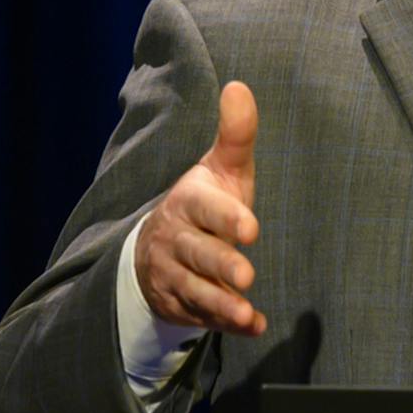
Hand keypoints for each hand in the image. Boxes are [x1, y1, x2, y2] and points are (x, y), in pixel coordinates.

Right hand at [134, 81, 266, 335]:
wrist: (158, 248)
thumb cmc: (205, 202)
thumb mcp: (220, 169)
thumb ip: (236, 135)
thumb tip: (240, 86)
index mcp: (189, 203)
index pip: (205, 210)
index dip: (225, 218)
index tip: (250, 227)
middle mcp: (177, 242)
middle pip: (199, 255)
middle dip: (221, 264)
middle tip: (247, 274)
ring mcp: (176, 277)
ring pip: (197, 292)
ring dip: (222, 303)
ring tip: (246, 310)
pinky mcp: (183, 305)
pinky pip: (204, 318)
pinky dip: (227, 325)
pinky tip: (255, 327)